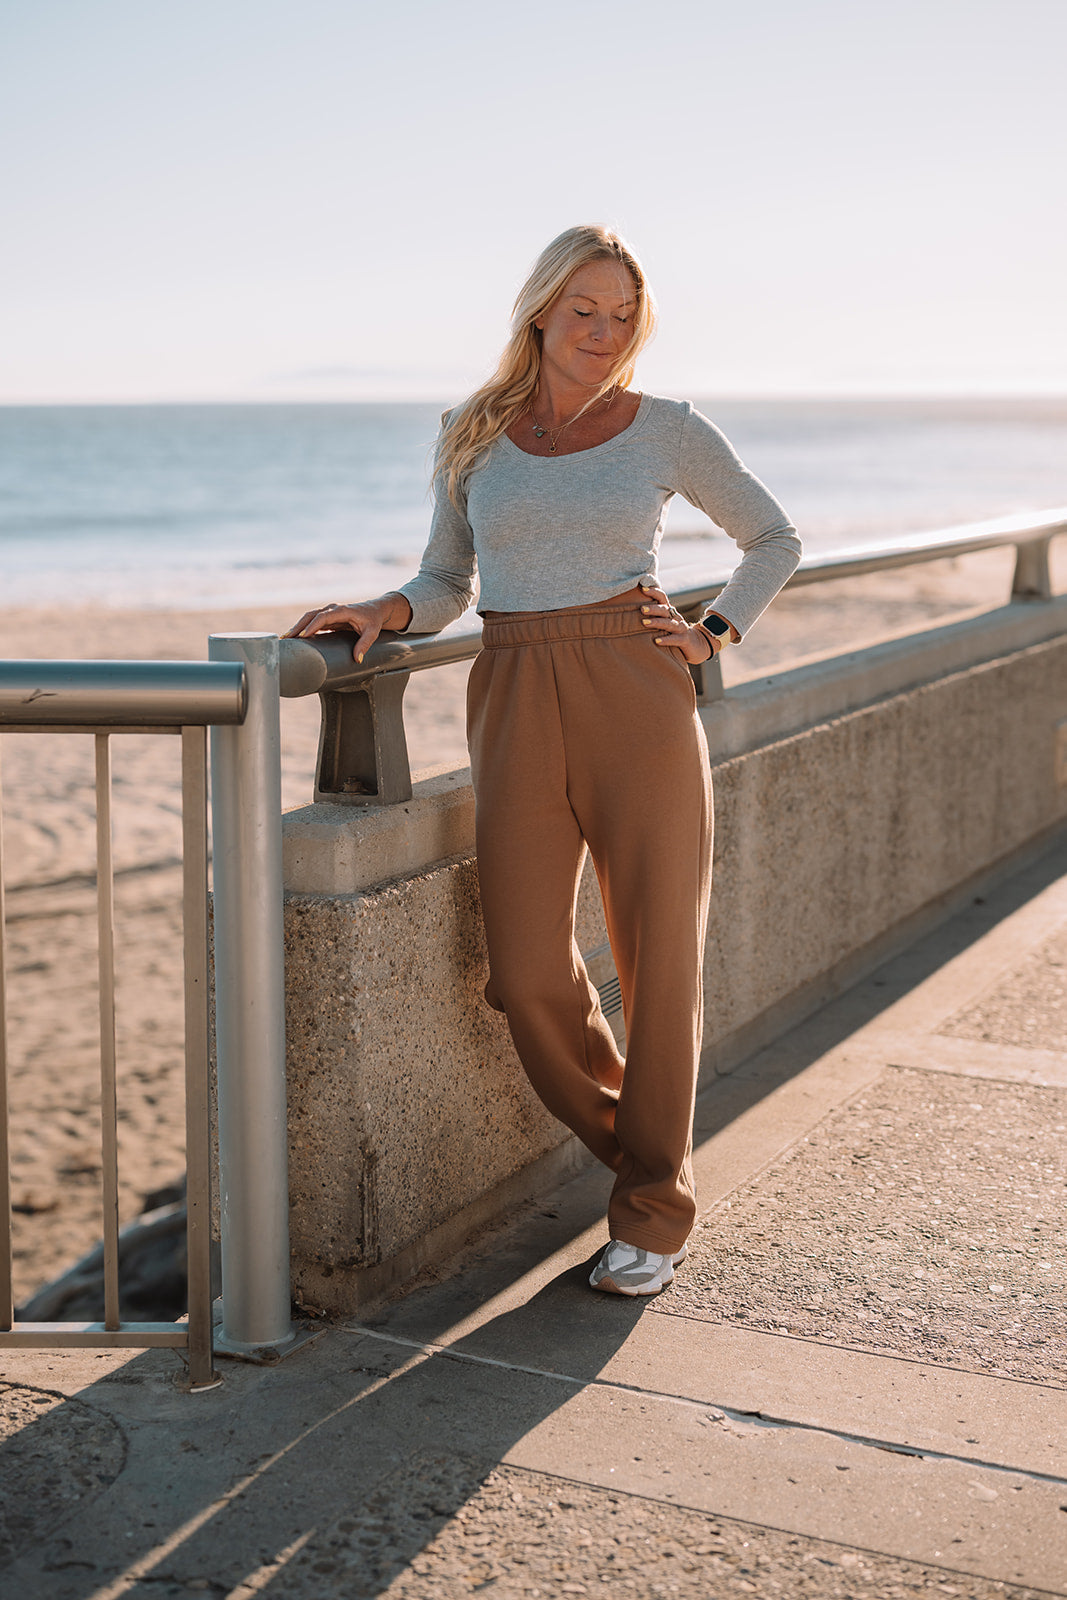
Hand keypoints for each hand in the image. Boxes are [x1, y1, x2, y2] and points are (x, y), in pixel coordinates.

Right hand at [284, 592, 411, 662]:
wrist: (375, 610)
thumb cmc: (373, 620)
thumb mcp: (372, 633)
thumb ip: (364, 645)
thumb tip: (357, 659)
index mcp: (342, 611)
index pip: (323, 617)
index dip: (312, 626)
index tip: (303, 636)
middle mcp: (333, 609)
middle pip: (311, 615)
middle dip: (298, 626)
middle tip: (287, 638)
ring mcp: (329, 613)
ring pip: (309, 617)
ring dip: (297, 627)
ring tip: (286, 638)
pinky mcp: (327, 618)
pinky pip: (312, 621)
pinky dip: (302, 628)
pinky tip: (294, 637)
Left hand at [639, 584, 715, 663]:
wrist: (696, 645)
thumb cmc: (674, 633)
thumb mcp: (664, 622)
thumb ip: (653, 616)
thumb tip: (631, 610)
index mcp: (669, 612)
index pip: (662, 598)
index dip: (654, 592)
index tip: (643, 588)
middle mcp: (675, 617)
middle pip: (664, 610)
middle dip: (653, 608)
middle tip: (642, 609)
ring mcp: (681, 628)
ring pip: (669, 623)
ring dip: (657, 622)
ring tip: (645, 623)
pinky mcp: (684, 640)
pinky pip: (675, 639)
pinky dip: (666, 640)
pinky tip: (657, 641)